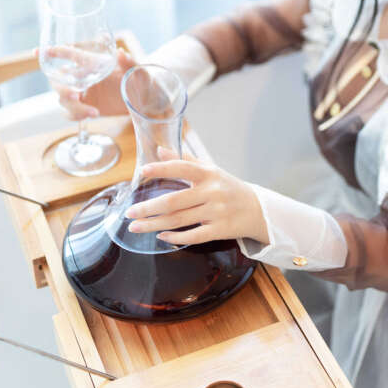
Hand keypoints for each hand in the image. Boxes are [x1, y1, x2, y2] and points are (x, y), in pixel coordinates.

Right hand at [34, 45, 134, 118]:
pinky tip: (93, 114)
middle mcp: (84, 76)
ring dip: (73, 105)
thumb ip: (130, 62)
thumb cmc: (143, 80)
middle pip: (59, 80)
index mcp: (94, 62)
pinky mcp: (86, 107)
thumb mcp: (139, 71)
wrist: (148, 102)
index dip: (53, 52)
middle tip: (76, 95)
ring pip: (63, 99)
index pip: (69, 54)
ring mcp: (84, 93)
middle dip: (62, 88)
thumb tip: (121, 52)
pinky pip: (71, 113)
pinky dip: (78, 115)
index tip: (38, 51)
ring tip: (92, 111)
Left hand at [124, 146, 269, 245]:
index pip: (182, 168)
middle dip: (148, 207)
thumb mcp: (211, 170)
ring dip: (154, 224)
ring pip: (179, 220)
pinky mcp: (220, 230)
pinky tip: (160, 237)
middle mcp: (212, 192)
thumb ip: (185, 159)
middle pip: (175, 201)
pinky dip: (175, 237)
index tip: (143, 171)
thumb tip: (160, 149)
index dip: (162, 169)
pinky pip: (194, 236)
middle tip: (129, 212)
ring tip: (135, 226)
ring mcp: (216, 212)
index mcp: (209, 174)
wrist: (258, 210)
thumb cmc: (229, 187)